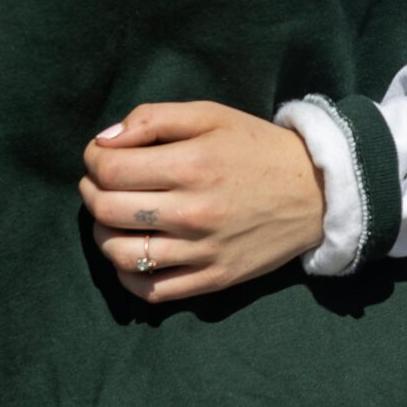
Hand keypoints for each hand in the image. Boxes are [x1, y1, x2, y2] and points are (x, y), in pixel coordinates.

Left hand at [79, 102, 326, 303]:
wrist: (315, 192)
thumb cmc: (257, 148)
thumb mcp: (210, 115)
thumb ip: (153, 119)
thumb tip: (103, 142)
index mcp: (192, 164)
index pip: (111, 170)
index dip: (93, 160)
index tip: (100, 156)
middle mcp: (194, 211)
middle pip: (108, 211)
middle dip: (91, 193)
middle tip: (99, 184)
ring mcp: (203, 251)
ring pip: (122, 255)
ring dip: (102, 235)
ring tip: (111, 219)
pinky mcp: (213, 279)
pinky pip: (151, 291)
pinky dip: (128, 275)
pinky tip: (132, 252)